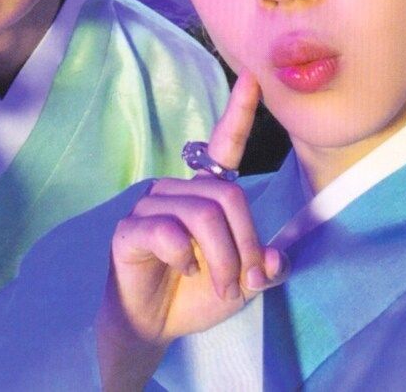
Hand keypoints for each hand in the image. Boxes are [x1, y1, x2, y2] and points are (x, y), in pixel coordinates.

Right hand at [96, 72, 287, 389]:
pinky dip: (186, 258)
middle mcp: (175, 190)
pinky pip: (168, 232)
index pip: (222, 146)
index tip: (254, 79)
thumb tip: (276, 260)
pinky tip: (184, 271)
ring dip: (221, 259)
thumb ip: (261, 266)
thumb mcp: (239, 283)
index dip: (238, 113)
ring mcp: (149, 207)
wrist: (151, 326)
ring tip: (219, 285)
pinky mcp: (129, 230)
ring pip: (203, 216)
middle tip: (244, 280)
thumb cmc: (194, 295)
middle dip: (245, 243)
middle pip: (226, 196)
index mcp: (202, 194)